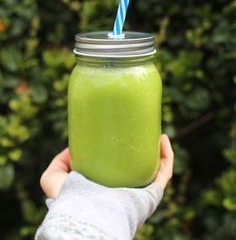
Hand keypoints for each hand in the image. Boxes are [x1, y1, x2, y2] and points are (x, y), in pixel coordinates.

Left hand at [40, 134, 173, 198]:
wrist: (85, 212)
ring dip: (159, 150)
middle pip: (141, 168)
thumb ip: (58, 163)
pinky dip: (167, 155)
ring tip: (154, 132)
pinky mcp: (152, 192)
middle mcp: (127, 191)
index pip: (121, 172)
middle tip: (140, 131)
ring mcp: (141, 191)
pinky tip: (163, 138)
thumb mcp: (53, 178)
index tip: (123, 137)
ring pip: (156, 168)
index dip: (124, 155)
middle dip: (144, 150)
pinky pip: (165, 172)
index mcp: (108, 189)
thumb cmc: (69, 200)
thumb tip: (71, 149)